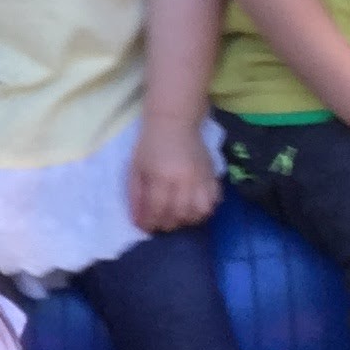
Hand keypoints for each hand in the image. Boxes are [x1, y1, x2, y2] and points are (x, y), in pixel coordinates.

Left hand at [129, 116, 217, 232]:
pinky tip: (193, 208)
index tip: (145, 227)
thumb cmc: (150, 145)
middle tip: (160, 224)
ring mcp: (201, 178)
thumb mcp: (135, 168)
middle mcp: (184, 180)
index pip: (158, 210)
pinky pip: (214, 201)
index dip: (150, 223)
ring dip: (188, 220)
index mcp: (162, 176)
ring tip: (177, 217)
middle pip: (180, 214)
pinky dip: (205, 210)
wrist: (174, 122)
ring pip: (200, 212)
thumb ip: (136, 195)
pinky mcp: (212, 175)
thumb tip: (138, 220)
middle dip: (168, 224)